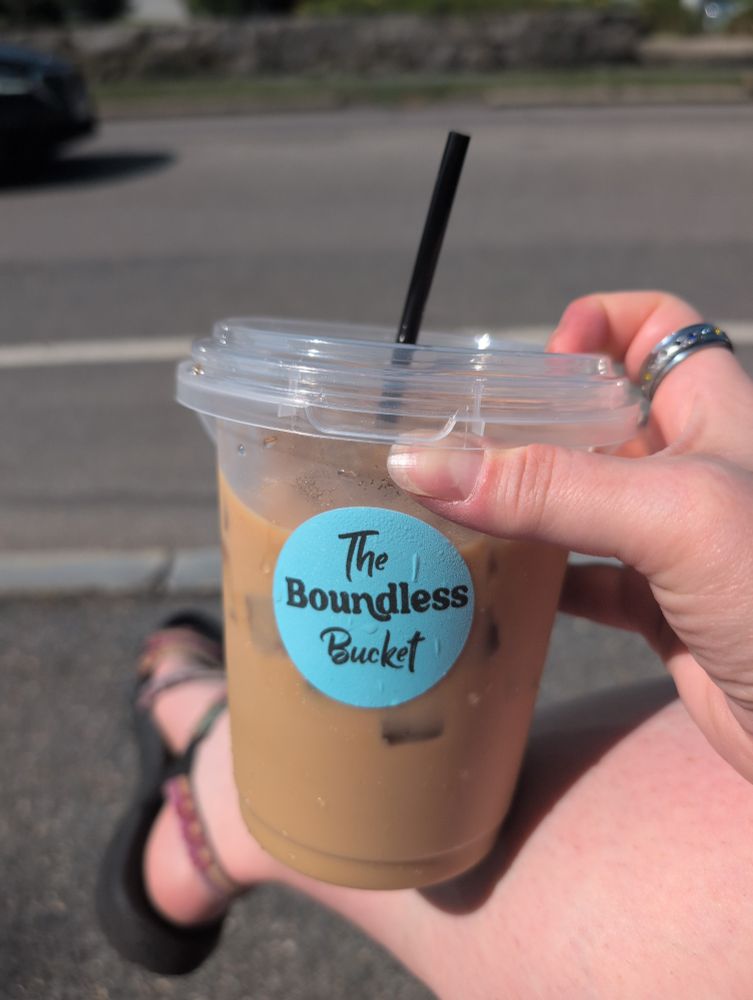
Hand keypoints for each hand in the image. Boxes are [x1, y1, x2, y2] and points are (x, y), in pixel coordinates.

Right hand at [388, 291, 752, 780]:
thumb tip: (421, 464)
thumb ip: (549, 488)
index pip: (655, 329)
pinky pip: (581, 579)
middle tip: (457, 441)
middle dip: (531, 419)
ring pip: (581, 499)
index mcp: (714, 411)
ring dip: (522, 501)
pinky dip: (536, 578)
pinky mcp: (657, 608)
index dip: (596, 327)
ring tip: (451, 505)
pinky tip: (492, 585)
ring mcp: (672, 542)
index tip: (534, 365)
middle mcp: (690, 468)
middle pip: (597, 415)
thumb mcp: (671, 516)